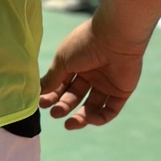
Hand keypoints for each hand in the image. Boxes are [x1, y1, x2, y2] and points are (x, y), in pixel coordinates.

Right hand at [38, 13, 146, 129]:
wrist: (115, 36)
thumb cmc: (85, 44)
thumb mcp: (63, 60)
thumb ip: (52, 78)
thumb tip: (38, 93)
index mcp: (78, 63)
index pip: (63, 84)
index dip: (53, 95)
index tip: (43, 103)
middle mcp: (93, 74)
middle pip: (76, 96)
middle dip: (64, 106)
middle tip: (56, 113)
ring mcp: (108, 83)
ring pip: (93, 106)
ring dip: (81, 118)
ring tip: (69, 124)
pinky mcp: (122, 90)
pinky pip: (110, 109)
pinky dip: (99, 118)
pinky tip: (88, 119)